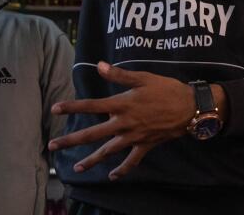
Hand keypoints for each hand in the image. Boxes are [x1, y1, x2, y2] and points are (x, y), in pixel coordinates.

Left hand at [48, 62, 206, 179]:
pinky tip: (112, 176)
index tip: (55, 109)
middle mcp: (124, 123)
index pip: (91, 106)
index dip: (72, 107)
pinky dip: (121, 170)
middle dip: (72, 140)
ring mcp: (134, 137)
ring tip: (77, 168)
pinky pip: (131, 161)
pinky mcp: (145, 146)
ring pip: (108, 151)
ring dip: (91, 160)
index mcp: (122, 104)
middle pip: (93, 133)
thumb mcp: (143, 77)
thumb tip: (99, 65)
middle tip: (53, 145)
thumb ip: (120, 74)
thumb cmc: (166, 89)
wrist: (190, 108)